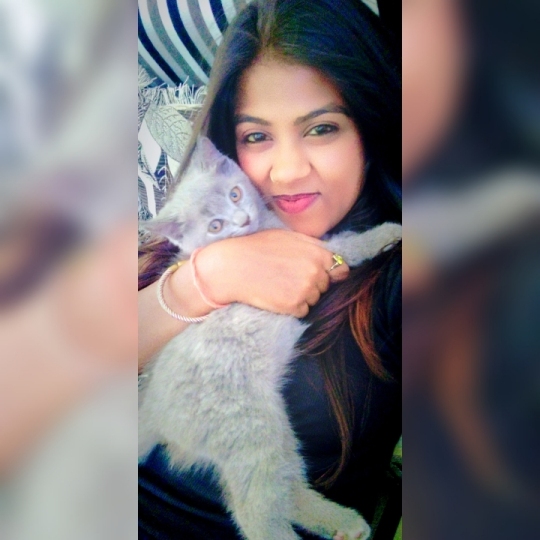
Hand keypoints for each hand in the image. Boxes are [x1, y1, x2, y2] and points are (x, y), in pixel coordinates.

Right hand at [193, 230, 349, 316]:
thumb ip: (315, 247)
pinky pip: (303, 311)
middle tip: (287, 276)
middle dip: (311, 283)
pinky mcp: (294, 306)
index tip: (312, 272)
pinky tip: (277, 295)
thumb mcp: (289, 237)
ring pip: (314, 299)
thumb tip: (337, 263)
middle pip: (325, 285)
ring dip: (302, 296)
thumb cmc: (259, 248)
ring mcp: (306, 290)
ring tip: (280, 285)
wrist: (233, 266)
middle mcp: (316, 272)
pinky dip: (292, 307)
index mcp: (318, 253)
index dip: (327, 271)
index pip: (339, 269)